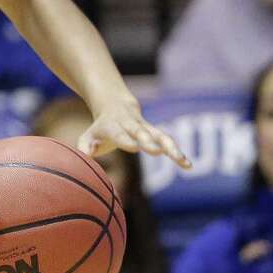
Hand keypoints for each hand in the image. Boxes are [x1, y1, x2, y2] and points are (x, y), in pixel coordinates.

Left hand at [77, 97, 191, 168]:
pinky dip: (178, 152)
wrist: (115, 106)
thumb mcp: (88, 136)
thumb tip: (85, 156)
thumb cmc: (100, 129)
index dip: (126, 140)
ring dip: (171, 148)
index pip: (119, 133)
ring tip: (182, 162)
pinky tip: (188, 165)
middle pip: (141, 132)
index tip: (134, 147)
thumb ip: (85, 146)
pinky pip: (168, 141)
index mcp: (113, 126)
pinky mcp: (156, 133)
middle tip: (157, 152)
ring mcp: (145, 128)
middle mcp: (131, 125)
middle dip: (149, 141)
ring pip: (160, 135)